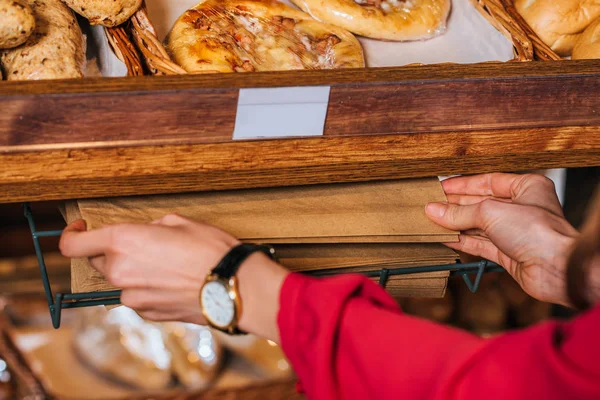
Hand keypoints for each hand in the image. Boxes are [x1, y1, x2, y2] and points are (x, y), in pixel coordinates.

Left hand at [59, 214, 288, 341]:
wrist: (233, 287)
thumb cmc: (210, 250)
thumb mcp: (180, 222)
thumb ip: (151, 227)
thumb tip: (147, 234)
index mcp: (123, 242)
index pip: (72, 246)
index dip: (70, 236)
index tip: (80, 229)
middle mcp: (120, 272)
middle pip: (100, 261)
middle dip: (115, 250)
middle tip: (144, 244)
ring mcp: (133, 297)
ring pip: (122, 280)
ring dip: (136, 270)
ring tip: (169, 264)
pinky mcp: (147, 314)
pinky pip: (138, 296)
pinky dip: (148, 287)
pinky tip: (174, 281)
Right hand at [425, 173, 578, 306]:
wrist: (556, 269)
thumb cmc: (540, 233)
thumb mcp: (491, 212)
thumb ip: (460, 212)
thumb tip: (435, 210)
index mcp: (527, 187)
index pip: (488, 181)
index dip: (462, 185)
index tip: (441, 187)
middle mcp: (521, 208)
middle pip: (480, 203)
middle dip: (455, 206)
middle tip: (431, 205)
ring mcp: (514, 232)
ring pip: (477, 225)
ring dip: (454, 224)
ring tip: (431, 221)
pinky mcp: (508, 253)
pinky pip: (478, 244)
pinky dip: (460, 241)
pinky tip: (443, 237)